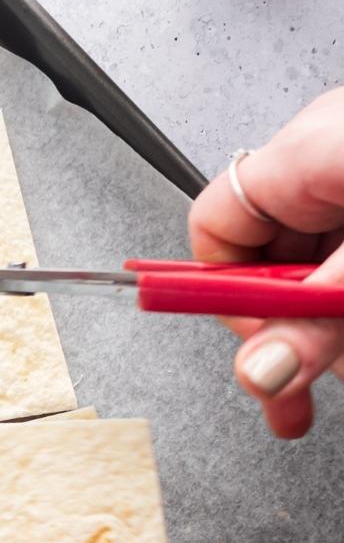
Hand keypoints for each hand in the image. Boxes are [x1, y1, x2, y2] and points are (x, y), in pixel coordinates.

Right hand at [189, 87, 343, 438]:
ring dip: (328, 328)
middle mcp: (326, 159)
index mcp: (311, 153)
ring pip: (310, 272)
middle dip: (287, 331)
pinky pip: (341, 264)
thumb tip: (262, 373)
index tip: (260, 347)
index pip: (212, 230)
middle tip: (302, 389)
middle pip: (262, 262)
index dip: (225, 298)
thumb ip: (319, 316)